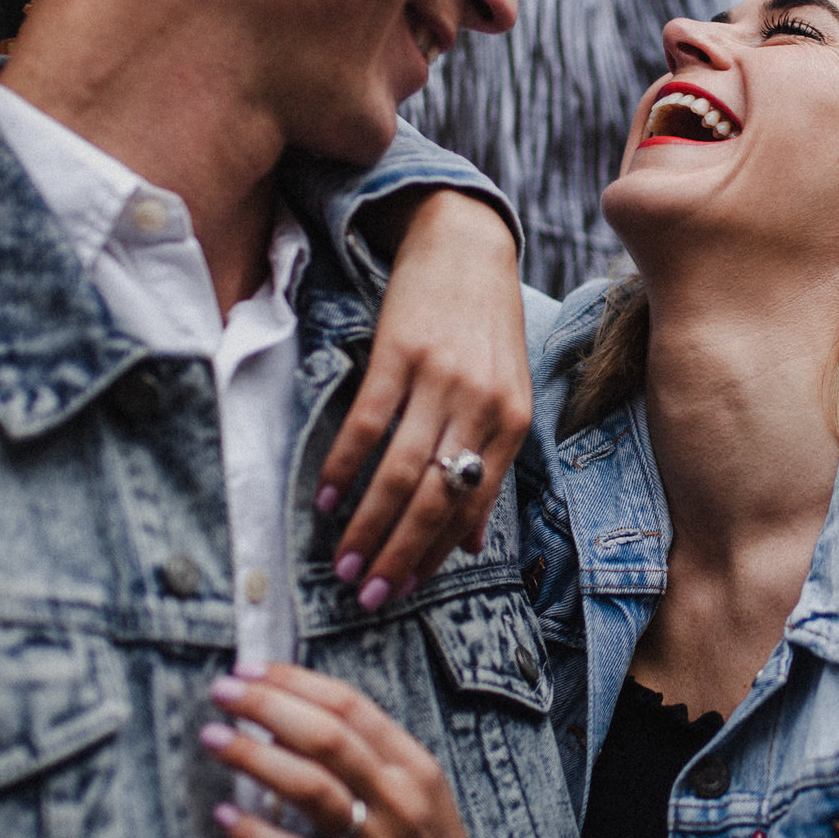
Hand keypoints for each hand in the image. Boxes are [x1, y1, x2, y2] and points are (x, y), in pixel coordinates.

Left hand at [202, 663, 474, 837]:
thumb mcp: (417, 793)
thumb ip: (369, 756)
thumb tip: (294, 713)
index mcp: (415, 767)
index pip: (350, 707)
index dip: (295, 683)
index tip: (250, 670)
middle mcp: (399, 801)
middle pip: (327, 737)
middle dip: (268, 707)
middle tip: (222, 692)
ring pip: (311, 789)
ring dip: (255, 758)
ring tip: (214, 737)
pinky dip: (257, 836)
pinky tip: (225, 817)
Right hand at [324, 189, 529, 606]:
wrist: (467, 243)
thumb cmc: (485, 327)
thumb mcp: (505, 395)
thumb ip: (489, 464)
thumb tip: (470, 543)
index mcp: (512, 420)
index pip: (473, 503)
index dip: (436, 553)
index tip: (404, 590)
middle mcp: (482, 404)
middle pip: (438, 496)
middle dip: (401, 553)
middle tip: (368, 594)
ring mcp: (441, 378)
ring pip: (402, 470)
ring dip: (370, 524)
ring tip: (344, 562)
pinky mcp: (399, 351)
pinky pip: (368, 423)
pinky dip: (345, 467)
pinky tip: (326, 499)